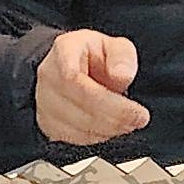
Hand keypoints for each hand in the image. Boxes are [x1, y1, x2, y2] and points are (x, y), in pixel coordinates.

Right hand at [33, 29, 150, 145]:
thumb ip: (122, 56)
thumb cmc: (93, 57)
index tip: (130, 105)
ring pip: (75, 124)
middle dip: (113, 115)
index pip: (72, 75)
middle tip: (139, 118)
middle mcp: (49, 76)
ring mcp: (44, 101)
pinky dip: (97, 137)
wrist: (75, 69)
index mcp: (65, 49)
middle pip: (78, 102)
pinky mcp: (48, 124)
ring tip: (129, 123)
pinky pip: (74, 137)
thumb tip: (122, 74)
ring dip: (108, 129)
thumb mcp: (115, 46)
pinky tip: (112, 129)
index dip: (102, 96)